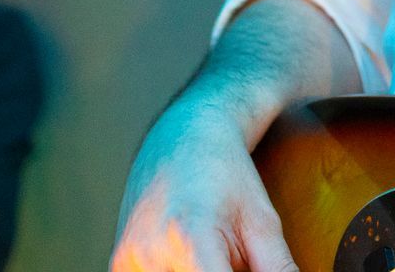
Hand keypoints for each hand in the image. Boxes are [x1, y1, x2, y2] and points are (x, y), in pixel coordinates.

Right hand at [110, 101, 296, 271]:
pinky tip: (190, 255)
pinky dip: (178, 270)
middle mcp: (150, 253)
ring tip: (215, 254)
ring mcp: (127, 261)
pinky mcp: (117, 265)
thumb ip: (277, 268)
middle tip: (233, 257)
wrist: (182, 137)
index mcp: (191, 239)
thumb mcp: (262, 222)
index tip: (247, 269)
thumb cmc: (228, 176)